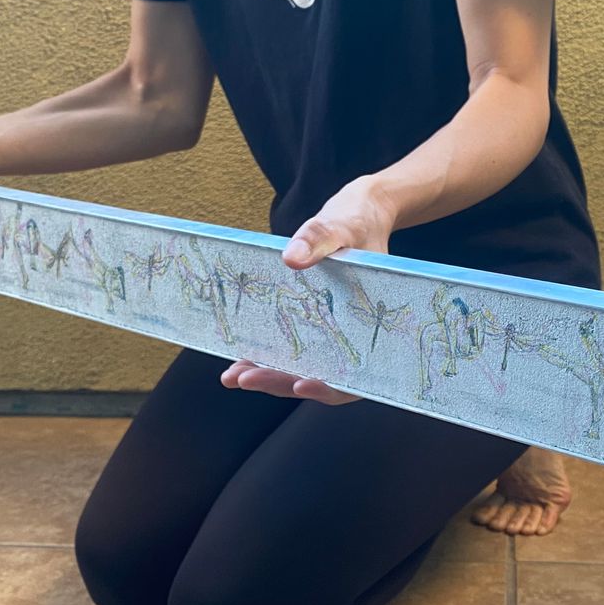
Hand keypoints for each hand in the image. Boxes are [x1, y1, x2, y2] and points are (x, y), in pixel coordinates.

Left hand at [220, 175, 396, 403]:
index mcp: (370, 328)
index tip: (300, 385)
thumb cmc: (357, 224)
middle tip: (243, 379)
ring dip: (268, 377)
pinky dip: (269, 358)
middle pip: (321, 380)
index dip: (329, 388)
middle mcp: (352, 340)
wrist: (360, 216)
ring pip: (303, 372)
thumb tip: (291, 259)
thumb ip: (319, 240)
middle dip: (279, 383)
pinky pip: (294, 352)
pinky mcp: (316, 328)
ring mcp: (332, 337)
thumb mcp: (340, 227)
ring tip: (233, 377)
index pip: (354, 376)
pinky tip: (241, 359)